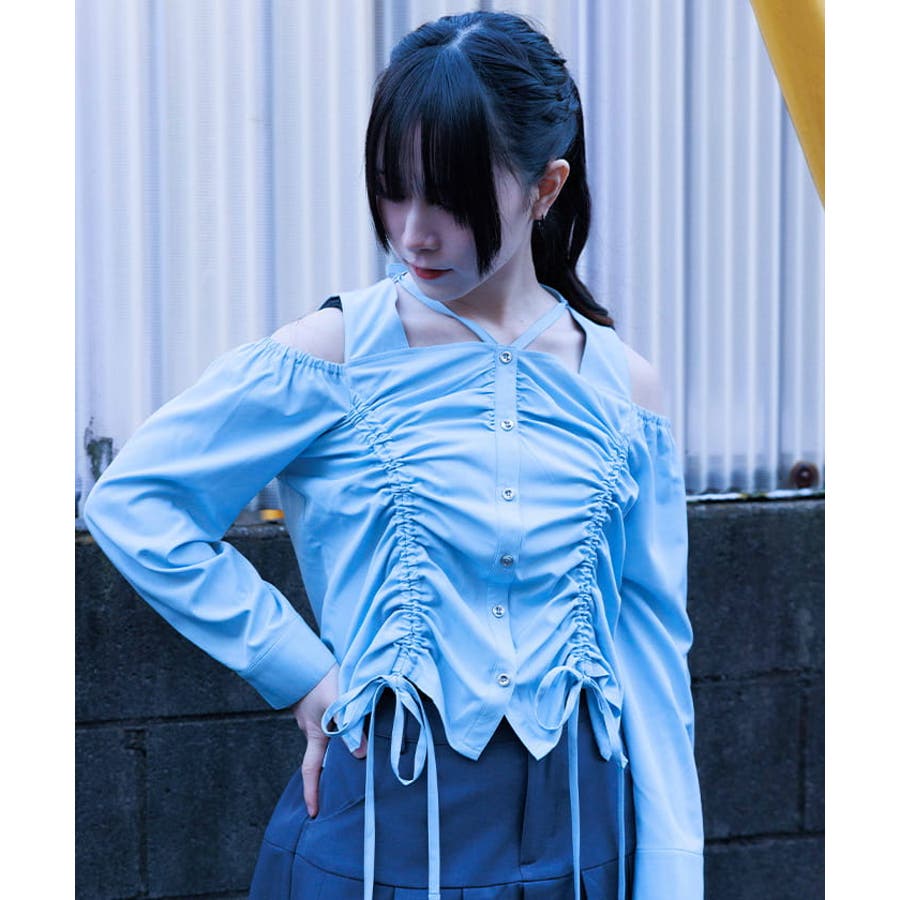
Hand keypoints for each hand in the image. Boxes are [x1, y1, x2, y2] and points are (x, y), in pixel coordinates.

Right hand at [291, 662, 367, 816]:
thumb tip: (361, 754)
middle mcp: (312, 729)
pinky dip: (341, 724)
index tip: (313, 813)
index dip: (312, 792)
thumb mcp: (338, 702)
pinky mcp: (318, 705)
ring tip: (362, 747)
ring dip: (341, 742)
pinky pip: (330, 721)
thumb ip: (350, 726)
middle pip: (323, 756)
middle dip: (332, 770)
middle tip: (347, 784)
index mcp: (315, 734)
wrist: (304, 657)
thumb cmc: (319, 679)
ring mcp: (313, 717)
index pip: (311, 770)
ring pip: (329, 737)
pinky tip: (355, 717)